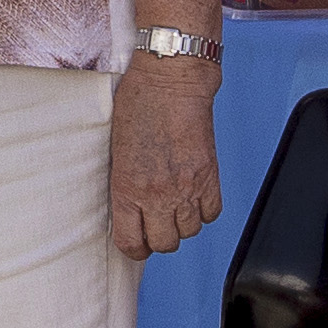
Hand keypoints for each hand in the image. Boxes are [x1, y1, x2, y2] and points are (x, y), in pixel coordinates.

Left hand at [108, 52, 221, 258]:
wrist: (171, 79)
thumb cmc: (138, 103)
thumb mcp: (116, 148)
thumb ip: (123, 182)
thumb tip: (129, 207)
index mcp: (127, 188)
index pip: (131, 243)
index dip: (133, 248)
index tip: (135, 241)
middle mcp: (158, 193)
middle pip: (164, 244)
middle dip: (158, 239)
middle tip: (155, 224)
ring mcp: (186, 186)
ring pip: (189, 232)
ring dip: (182, 224)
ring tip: (175, 207)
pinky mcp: (209, 175)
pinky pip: (211, 213)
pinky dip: (203, 211)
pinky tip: (194, 196)